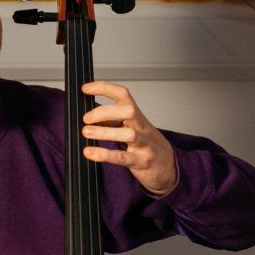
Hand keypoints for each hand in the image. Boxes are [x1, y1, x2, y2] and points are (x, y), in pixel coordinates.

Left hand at [80, 81, 177, 195]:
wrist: (168, 166)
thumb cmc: (146, 144)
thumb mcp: (131, 128)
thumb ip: (113, 121)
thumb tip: (89, 116)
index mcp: (136, 116)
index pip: (123, 95)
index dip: (104, 88)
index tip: (86, 88)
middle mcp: (141, 127)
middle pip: (128, 111)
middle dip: (105, 111)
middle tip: (86, 118)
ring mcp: (143, 144)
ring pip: (128, 134)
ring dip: (104, 132)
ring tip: (86, 132)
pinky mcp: (141, 161)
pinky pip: (122, 157)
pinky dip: (104, 154)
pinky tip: (90, 152)